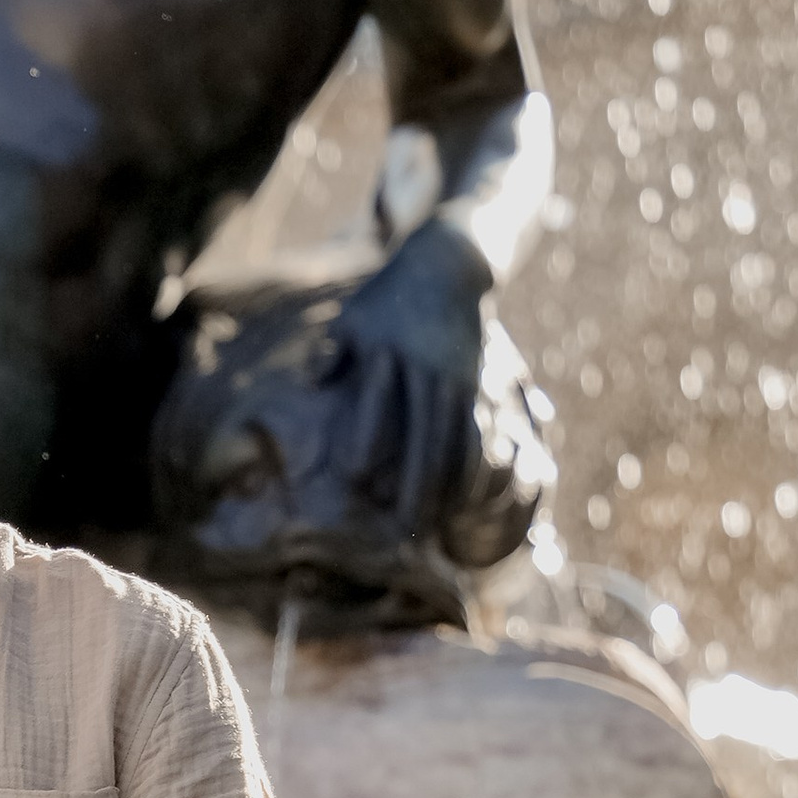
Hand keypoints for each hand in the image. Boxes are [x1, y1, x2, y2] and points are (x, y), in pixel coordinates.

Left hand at [324, 218, 491, 548]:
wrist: (446, 268)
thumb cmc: (384, 302)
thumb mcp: (352, 320)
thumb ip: (334, 354)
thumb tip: (313, 384)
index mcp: (388, 352)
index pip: (378, 399)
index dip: (369, 437)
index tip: (357, 476)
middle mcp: (427, 368)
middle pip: (424, 433)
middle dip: (415, 483)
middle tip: (402, 528)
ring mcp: (459, 379)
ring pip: (459, 441)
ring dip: (449, 488)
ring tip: (437, 529)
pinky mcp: (482, 386)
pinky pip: (484, 435)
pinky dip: (477, 471)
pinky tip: (468, 504)